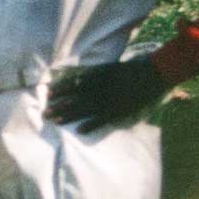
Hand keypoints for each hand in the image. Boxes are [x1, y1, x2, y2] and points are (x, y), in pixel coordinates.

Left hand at [45, 59, 169, 133]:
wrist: (154, 74)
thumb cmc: (134, 69)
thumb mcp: (112, 67)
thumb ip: (98, 73)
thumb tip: (80, 80)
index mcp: (99, 76)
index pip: (75, 84)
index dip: (61, 89)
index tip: (47, 93)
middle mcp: (101, 89)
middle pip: (76, 98)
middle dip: (59, 106)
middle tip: (44, 113)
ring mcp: (110, 101)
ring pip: (85, 110)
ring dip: (70, 116)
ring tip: (56, 121)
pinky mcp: (120, 111)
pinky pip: (103, 120)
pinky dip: (91, 125)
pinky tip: (79, 131)